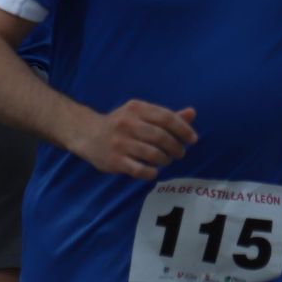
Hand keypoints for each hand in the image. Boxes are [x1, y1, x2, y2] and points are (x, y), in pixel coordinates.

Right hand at [72, 100, 198, 179]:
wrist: (88, 134)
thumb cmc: (121, 123)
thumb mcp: (141, 114)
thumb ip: (166, 116)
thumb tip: (193, 113)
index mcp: (137, 109)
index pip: (166, 118)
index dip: (183, 129)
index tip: (192, 139)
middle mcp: (127, 123)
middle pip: (161, 137)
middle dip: (176, 147)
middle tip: (180, 153)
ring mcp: (120, 143)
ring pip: (152, 154)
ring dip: (165, 160)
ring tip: (167, 160)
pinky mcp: (114, 160)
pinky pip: (139, 170)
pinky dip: (151, 172)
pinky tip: (153, 171)